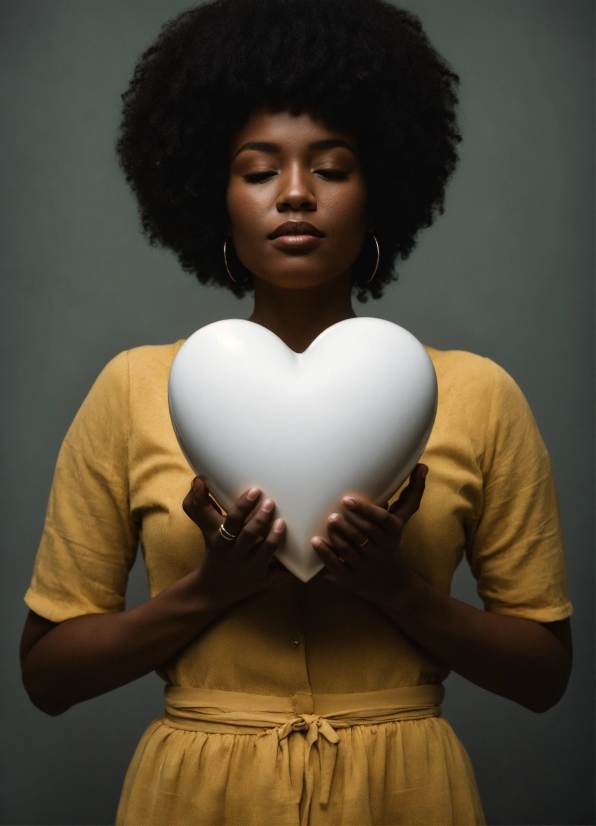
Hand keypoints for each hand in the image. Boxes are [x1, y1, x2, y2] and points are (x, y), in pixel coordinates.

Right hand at [183, 477, 289, 610]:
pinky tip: (301, 555)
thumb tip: (200, 479)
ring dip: (273, 537)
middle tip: (271, 501)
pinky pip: (277, 573)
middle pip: (248, 535)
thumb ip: (202, 505)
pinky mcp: (261, 580)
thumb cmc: (214, 552)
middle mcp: (235, 554)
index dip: (243, 506)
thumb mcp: (206, 530)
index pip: (232, 520)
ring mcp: (249, 568)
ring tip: (282, 522)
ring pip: (263, 552)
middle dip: (260, 518)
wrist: (211, 590)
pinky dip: (289, 566)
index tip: (254, 490)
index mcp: (221, 540)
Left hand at [311, 464, 427, 609]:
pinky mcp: (351, 578)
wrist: (394, 585)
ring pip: (349, 551)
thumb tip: (422, 466)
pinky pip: (336, 566)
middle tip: (333, 514)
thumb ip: (412, 494)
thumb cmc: (393, 543)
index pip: (381, 521)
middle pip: (364, 535)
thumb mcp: (402, 521)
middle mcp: (380, 550)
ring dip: (337, 537)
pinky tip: (315, 542)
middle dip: (348, 525)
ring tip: (327, 523)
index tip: (347, 500)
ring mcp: (365, 566)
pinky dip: (325, 554)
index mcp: (392, 534)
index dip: (365, 510)